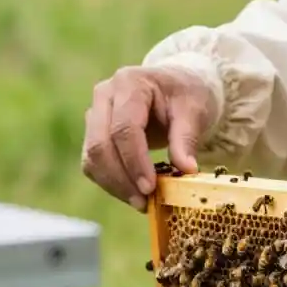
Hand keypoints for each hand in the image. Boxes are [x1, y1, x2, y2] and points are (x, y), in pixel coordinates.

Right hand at [81, 66, 216, 209]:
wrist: (177, 87)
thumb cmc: (186, 95)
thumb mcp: (194, 111)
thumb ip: (187, 139)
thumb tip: (186, 170)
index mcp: (130, 83)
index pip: (124, 128)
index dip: (135, 161)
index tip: (150, 188)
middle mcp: (105, 95)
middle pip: (100, 144)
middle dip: (121, 178)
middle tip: (145, 203)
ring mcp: (95, 113)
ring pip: (92, 157)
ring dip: (114, 185)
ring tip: (142, 204)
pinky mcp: (94, 133)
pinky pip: (94, 163)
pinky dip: (111, 183)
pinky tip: (133, 194)